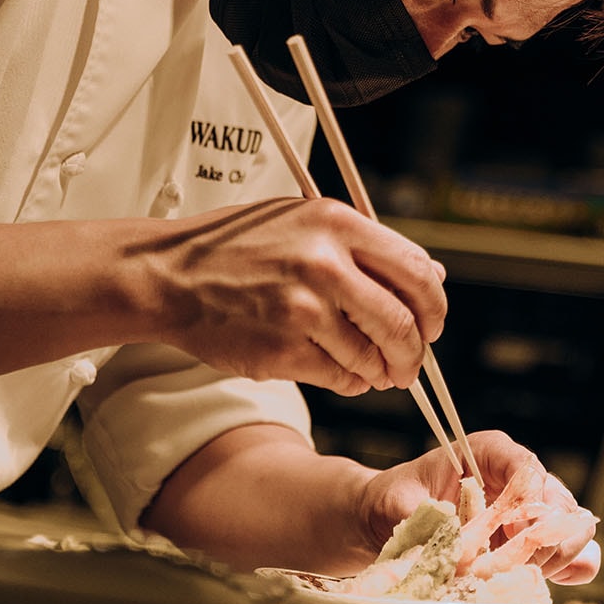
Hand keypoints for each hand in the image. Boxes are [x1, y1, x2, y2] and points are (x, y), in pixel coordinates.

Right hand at [155, 198, 446, 393]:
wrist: (169, 275)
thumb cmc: (238, 247)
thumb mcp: (305, 221)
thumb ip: (367, 245)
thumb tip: (431, 274)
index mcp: (337, 223)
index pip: (415, 271)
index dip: (434, 307)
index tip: (431, 324)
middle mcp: (325, 263)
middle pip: (402, 321)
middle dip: (416, 352)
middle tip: (411, 363)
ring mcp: (303, 309)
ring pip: (372, 355)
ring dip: (382, 371)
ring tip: (375, 370)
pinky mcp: (283, 349)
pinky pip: (339, 377)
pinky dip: (351, 382)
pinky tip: (344, 374)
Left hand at [360, 429, 600, 584]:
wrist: (387, 519)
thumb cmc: (396, 500)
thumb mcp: (402, 504)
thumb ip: (431, 522)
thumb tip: (462, 553)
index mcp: (490, 452)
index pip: (528, 469)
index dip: (530, 502)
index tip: (515, 532)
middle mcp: (517, 477)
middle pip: (559, 502)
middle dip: (545, 536)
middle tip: (517, 563)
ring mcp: (530, 510)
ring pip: (570, 530)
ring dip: (552, 557)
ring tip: (518, 575)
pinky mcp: (532, 541)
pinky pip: (568, 554)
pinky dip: (565, 569)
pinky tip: (545, 580)